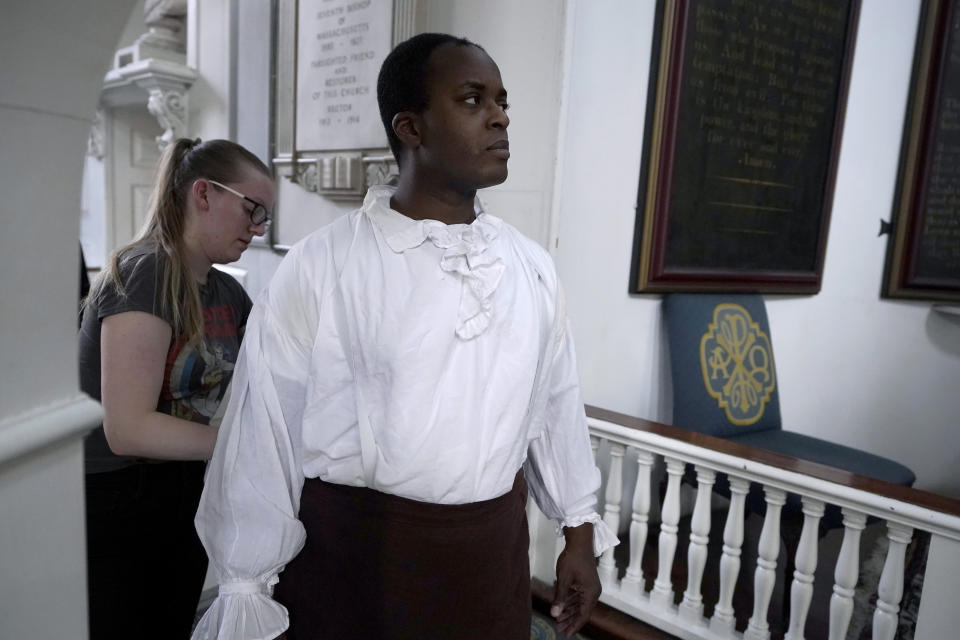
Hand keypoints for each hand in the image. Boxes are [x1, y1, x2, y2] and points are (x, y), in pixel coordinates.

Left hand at [551, 523, 600, 637]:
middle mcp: (593, 592)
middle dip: (570, 620)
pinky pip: (578, 597)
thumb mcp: (564, 580)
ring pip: (579, 604)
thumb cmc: (572, 559)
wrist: (579, 541)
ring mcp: (590, 587)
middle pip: (582, 611)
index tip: (565, 634)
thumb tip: (555, 614)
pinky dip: (570, 602)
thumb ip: (560, 598)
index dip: (574, 625)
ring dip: (569, 612)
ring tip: (558, 620)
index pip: (583, 615)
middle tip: (558, 629)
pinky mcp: (586, 582)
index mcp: (591, 593)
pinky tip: (562, 607)